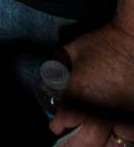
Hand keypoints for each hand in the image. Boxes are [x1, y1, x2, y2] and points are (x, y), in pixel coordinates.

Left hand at [50, 22, 133, 144]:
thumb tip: (51, 71)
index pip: (64, 122)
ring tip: (91, 141)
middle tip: (68, 141)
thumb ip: (58, 63)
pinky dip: (122, 140)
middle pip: (86, 143)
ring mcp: (122, 117)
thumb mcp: (70, 51)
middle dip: (73, 144)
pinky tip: (117, 137)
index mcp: (79, 97)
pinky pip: (130, 137)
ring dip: (99, 144)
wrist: (132, 40)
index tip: (55, 126)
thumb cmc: (100, 44)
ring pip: (112, 145)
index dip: (57, 126)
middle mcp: (100, 113)